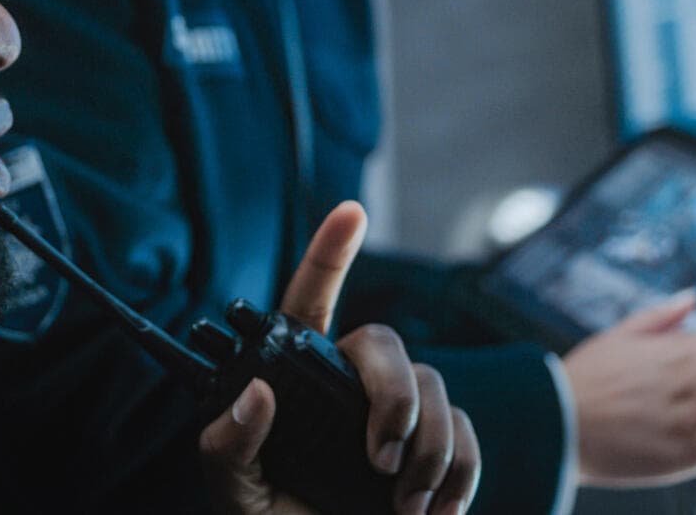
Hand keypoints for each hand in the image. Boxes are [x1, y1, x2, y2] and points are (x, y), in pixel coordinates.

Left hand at [198, 202, 481, 514]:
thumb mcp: (236, 499)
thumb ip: (227, 452)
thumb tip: (256, 394)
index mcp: (296, 383)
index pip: (310, 303)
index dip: (330, 252)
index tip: (351, 210)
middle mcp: (349, 385)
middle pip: (384, 344)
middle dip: (393, 398)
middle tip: (382, 461)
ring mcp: (399, 412)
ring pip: (433, 387)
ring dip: (429, 451)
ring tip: (406, 508)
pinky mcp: (440, 445)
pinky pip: (468, 434)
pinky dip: (461, 475)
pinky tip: (439, 512)